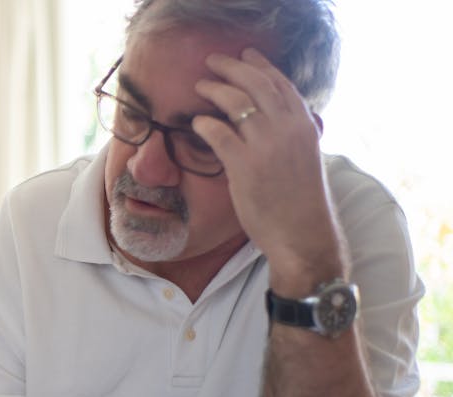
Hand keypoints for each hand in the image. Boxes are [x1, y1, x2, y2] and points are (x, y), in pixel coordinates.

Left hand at [192, 48, 345, 291]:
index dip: (262, 66)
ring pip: (236, 101)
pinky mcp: (245, 165)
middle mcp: (288, 129)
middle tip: (213, 62)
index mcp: (304, 126)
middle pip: (256, 84)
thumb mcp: (305, 158)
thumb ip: (292, 136)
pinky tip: (196, 122)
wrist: (302, 235)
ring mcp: (266, 145)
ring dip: (215, 89)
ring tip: (200, 86)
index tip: (247, 55)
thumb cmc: (300, 202)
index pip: (281, 84)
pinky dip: (204, 123)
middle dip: (233, 67)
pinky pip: (218, 132)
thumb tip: (269, 120)